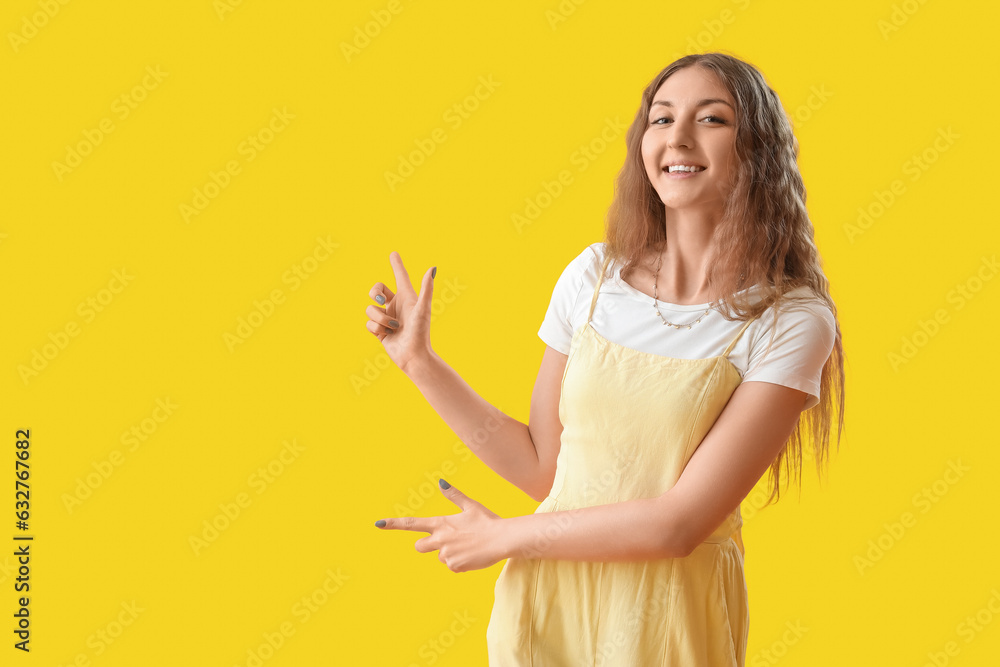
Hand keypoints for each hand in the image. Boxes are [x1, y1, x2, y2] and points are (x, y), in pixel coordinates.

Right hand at [366, 251, 435, 372]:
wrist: (413, 356)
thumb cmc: (421, 332)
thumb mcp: (423, 309)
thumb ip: (426, 288)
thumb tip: (432, 267)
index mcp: (407, 297)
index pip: (400, 276)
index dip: (396, 265)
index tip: (394, 254)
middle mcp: (396, 305)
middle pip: (376, 290)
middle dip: (374, 293)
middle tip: (381, 301)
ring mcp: (387, 317)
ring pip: (371, 309)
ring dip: (381, 318)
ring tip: (394, 328)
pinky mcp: (380, 330)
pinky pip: (368, 323)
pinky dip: (377, 328)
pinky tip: (388, 335)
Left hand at [375, 480, 507, 572]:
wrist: (502, 539)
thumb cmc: (487, 520)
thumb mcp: (470, 506)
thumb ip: (454, 495)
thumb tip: (441, 481)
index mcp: (441, 523)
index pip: (411, 524)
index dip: (393, 524)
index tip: (377, 524)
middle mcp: (439, 540)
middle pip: (419, 546)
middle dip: (428, 544)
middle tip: (448, 539)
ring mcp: (446, 555)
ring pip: (440, 557)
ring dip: (449, 553)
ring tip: (469, 545)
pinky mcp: (455, 567)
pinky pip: (452, 566)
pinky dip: (460, 562)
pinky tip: (473, 555)